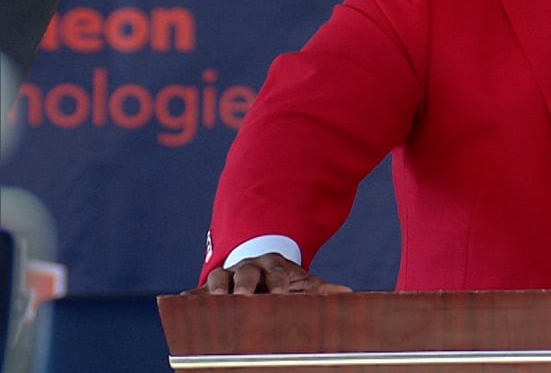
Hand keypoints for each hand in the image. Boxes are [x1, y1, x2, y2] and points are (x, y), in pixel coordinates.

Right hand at [191, 253, 352, 294]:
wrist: (257, 272)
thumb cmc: (282, 282)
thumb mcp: (302, 283)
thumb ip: (321, 289)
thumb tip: (349, 293)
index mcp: (273, 265)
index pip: (277, 271)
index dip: (279, 282)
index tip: (282, 295)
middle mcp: (248, 267)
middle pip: (246, 272)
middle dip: (246, 285)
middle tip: (245, 299)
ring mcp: (226, 276)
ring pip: (218, 277)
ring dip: (216, 289)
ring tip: (217, 302)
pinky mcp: (207, 289)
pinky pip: (197, 291)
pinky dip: (190, 297)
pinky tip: (183, 304)